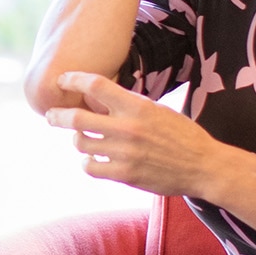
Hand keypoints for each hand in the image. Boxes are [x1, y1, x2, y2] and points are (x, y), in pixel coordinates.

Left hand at [43, 71, 245, 198]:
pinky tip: (93, 160)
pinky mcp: (125, 174)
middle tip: (51, 115)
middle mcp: (126, 128)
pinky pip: (90, 167)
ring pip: (81, 144)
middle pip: (77, 118)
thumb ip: (128, 105)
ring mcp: (124, 153)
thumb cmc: (182, 134)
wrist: (203, 165)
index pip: (94, 86)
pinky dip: (87, 163)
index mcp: (136, 105)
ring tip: (82, 139)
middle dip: (57, 116)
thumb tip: (98, 99)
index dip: (72, 80)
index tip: (62, 80)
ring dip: (78, 140)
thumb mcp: (157, 110)